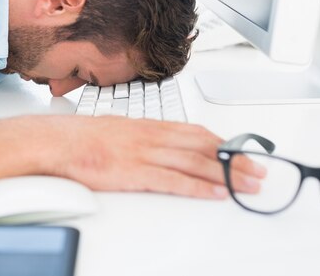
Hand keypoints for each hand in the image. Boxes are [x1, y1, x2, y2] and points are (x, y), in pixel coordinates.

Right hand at [45, 116, 266, 198]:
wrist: (60, 142)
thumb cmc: (86, 137)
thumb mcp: (122, 130)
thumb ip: (144, 137)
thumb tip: (160, 144)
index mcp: (152, 126)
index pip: (198, 133)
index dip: (223, 143)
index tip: (240, 151)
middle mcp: (155, 136)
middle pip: (205, 148)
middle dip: (235, 159)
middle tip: (258, 170)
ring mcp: (147, 154)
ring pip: (197, 163)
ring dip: (227, 174)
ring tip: (249, 184)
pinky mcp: (137, 173)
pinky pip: (176, 181)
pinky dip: (200, 187)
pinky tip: (217, 193)